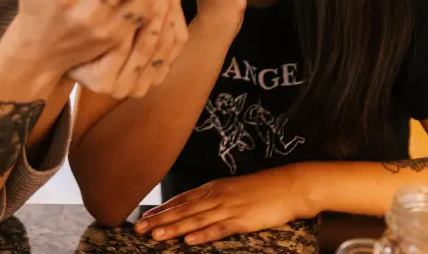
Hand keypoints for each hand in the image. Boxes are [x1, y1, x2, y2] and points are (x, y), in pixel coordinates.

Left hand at [134, 167, 315, 245]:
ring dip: (174, 228)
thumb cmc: (262, 189)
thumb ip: (213, 197)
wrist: (288, 186)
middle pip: (183, 210)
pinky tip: (189, 241)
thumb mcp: (232, 189)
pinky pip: (219, 229)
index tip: (143, 218)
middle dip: (160, 220)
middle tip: (139, 229)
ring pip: (196, 220)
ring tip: (156, 236)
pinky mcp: (242, 220)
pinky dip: (203, 234)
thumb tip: (196, 207)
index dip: (161, 210)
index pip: (181, 199)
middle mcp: (216, 196)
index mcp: (213, 188)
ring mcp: (228, 208)